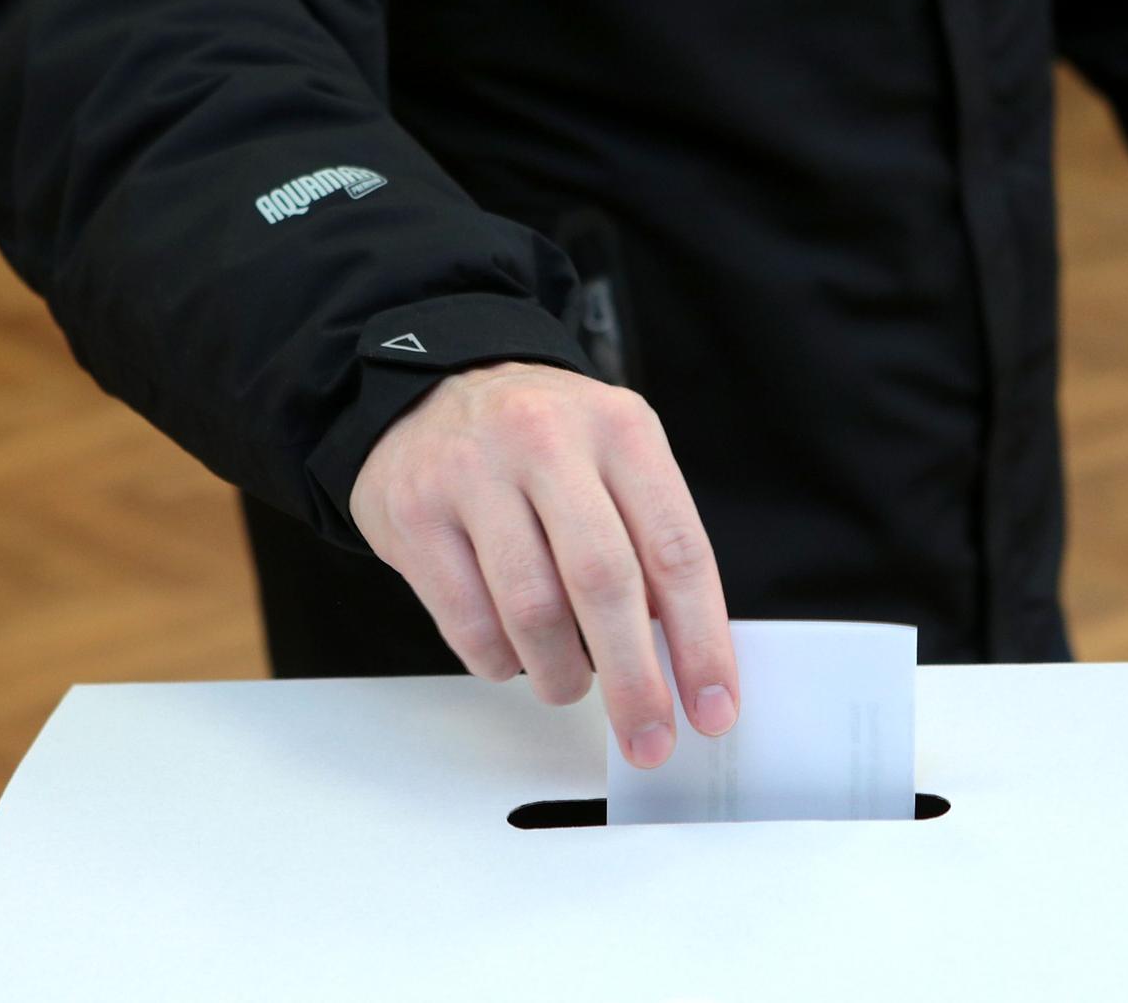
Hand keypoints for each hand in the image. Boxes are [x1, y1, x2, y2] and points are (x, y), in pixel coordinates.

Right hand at [350, 360, 737, 767]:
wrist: (432, 390)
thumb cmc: (545, 444)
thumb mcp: (616, 460)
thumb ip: (652, 543)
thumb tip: (684, 657)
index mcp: (620, 430)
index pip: (676, 549)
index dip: (702, 641)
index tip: (712, 707)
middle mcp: (547, 441)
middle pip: (604, 583)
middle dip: (635, 680)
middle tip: (648, 738)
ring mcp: (473, 474)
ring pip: (532, 611)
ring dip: (562, 674)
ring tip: (572, 682)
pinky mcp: (415, 512)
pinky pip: (467, 622)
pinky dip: (501, 661)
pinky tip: (514, 655)